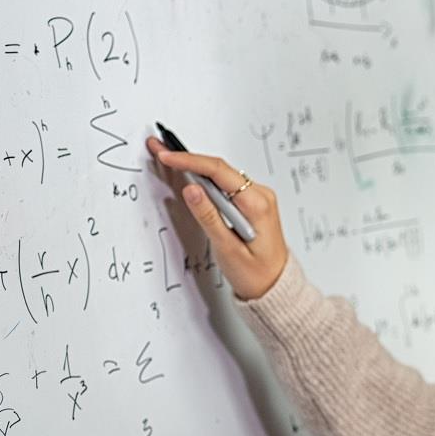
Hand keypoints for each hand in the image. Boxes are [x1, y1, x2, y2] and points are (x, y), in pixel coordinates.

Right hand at [146, 138, 289, 299]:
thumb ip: (209, 217)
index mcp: (257, 205)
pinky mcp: (251, 202)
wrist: (275, 286)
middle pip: (220, 168)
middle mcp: (260, 195)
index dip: (189, 160)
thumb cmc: (255, 273)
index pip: (219, 172)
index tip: (166, 155)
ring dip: (195, 166)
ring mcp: (257, 197)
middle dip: (187, 158)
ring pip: (222, 174)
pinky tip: (188, 174)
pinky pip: (226, 184)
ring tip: (168, 158)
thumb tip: (191, 190)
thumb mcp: (227, 248)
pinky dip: (206, 178)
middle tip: (159, 149)